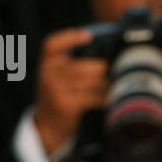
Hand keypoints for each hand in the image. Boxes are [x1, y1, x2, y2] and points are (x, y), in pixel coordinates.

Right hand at [32, 29, 108, 157]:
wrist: (48, 125)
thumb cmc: (60, 93)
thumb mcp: (59, 75)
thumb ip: (74, 62)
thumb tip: (112, 53)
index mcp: (47, 63)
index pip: (51, 44)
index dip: (69, 38)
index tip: (88, 36)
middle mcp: (47, 74)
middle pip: (85, 65)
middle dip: (103, 69)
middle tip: (114, 71)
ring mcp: (56, 90)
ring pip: (93, 81)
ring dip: (107, 84)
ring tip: (113, 85)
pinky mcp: (66, 105)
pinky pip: (94, 97)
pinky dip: (105, 98)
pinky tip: (109, 99)